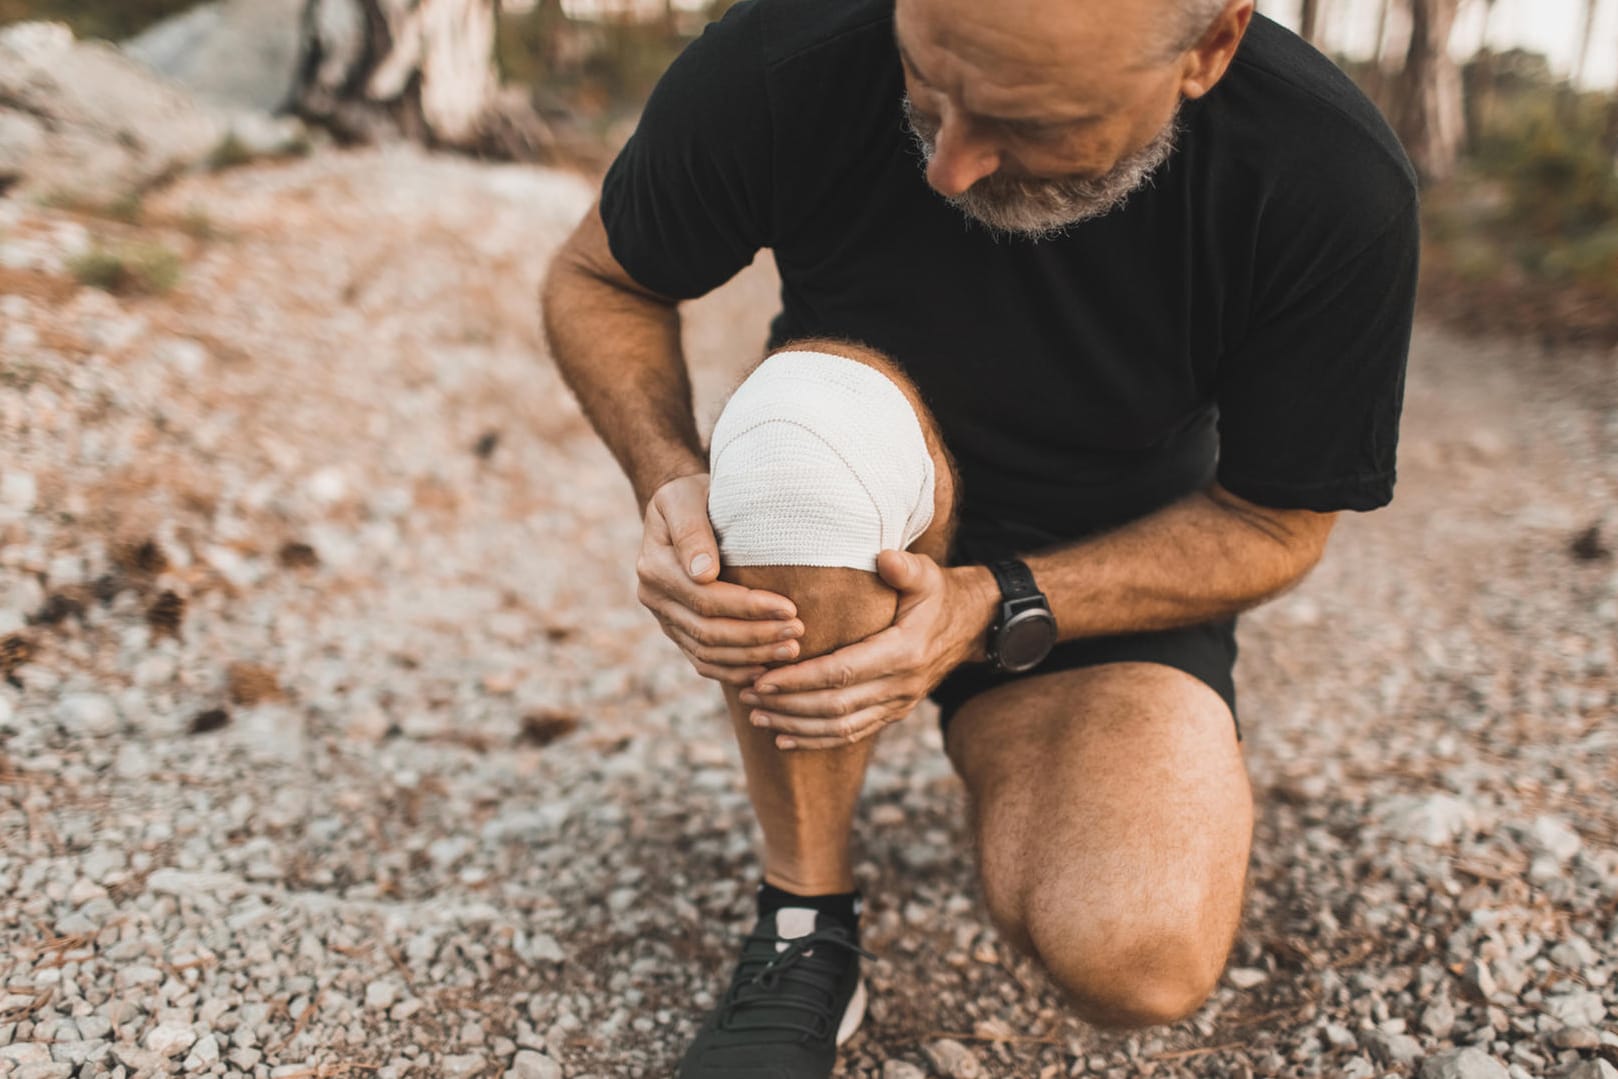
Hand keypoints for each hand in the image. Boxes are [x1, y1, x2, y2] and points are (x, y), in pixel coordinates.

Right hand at [636, 473, 803, 686]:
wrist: (684, 506)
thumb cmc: (694, 495)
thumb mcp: (686, 496)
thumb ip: (692, 530)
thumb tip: (703, 572)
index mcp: (654, 566)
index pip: (706, 598)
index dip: (748, 608)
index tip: (789, 608)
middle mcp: (653, 597)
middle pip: (708, 631)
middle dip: (756, 635)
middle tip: (798, 633)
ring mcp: (664, 618)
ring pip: (707, 652)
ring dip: (751, 657)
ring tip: (791, 651)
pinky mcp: (677, 631)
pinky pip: (703, 661)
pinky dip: (733, 671)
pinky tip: (765, 669)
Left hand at [738, 551, 995, 749]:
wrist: (971, 627)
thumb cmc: (938, 594)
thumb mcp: (927, 575)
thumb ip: (905, 568)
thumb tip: (884, 557)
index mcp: (904, 652)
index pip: (842, 673)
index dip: (800, 679)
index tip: (763, 678)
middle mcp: (901, 685)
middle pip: (835, 705)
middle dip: (787, 704)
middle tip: (748, 696)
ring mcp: (897, 703)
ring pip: (840, 726)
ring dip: (796, 725)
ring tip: (757, 717)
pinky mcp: (892, 713)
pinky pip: (852, 734)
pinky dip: (816, 739)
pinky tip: (785, 738)